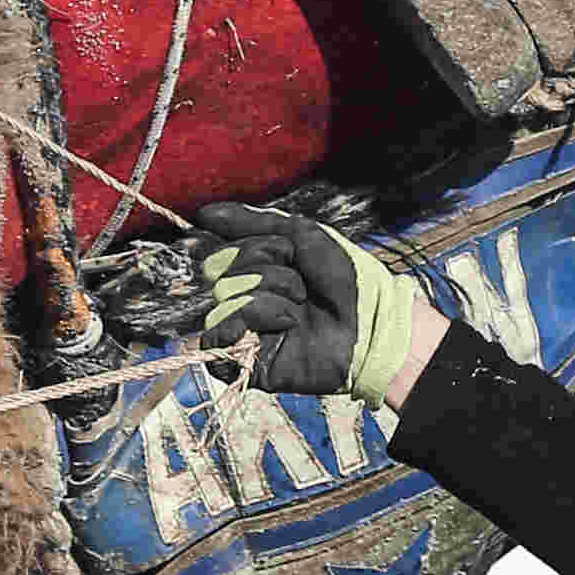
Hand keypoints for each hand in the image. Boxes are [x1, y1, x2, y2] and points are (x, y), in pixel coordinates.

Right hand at [191, 204, 441, 406]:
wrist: (371, 321)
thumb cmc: (344, 278)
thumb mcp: (299, 235)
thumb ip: (251, 222)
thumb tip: (203, 213)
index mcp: (254, 272)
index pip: (220, 254)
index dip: (251, 248)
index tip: (287, 252)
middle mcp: (244, 300)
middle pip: (219, 276)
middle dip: (264, 272)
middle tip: (301, 285)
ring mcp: (244, 332)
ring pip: (222, 301)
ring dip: (268, 297)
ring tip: (299, 308)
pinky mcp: (246, 361)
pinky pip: (219, 338)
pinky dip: (254, 319)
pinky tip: (286, 324)